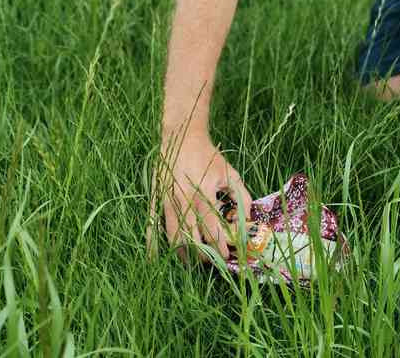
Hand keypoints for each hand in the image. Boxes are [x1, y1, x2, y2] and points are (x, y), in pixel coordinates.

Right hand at [155, 131, 251, 261]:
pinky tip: (156, 260)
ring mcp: (167, 201)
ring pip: (173, 237)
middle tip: (210, 261)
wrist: (183, 137)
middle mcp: (184, 200)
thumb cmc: (209, 156)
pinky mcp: (156, 199)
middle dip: (202, 255)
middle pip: (192, 238)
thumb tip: (247, 219)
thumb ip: (241, 195)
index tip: (227, 255)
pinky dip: (153, 245)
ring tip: (192, 261)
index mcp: (204, 193)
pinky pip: (152, 226)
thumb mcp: (230, 172)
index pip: (212, 229)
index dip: (220, 246)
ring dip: (183, 254)